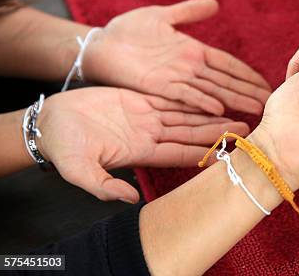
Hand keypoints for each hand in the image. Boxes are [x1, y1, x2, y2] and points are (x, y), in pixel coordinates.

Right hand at [38, 87, 249, 202]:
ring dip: (211, 116)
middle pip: (191, 134)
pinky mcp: (139, 100)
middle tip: (247, 131)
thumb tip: (130, 200)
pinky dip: (192, 98)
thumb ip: (103, 186)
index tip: (229, 154)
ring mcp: (146, 118)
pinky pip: (171, 98)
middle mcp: (149, 136)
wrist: (50, 123)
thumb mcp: (79, 171)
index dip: (204, 154)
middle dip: (218, 133)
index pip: (180, 154)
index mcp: (140, 152)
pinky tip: (212, 97)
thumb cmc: (63, 148)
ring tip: (237, 115)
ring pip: (186, 116)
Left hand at [83, 0, 270, 114]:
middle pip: (225, 82)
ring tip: (255, 110)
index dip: (247, 75)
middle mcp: (188, 68)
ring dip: (233, 101)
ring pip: (211, 91)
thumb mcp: (163, 16)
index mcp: (193, 52)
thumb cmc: (128, 30)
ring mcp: (175, 78)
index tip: (266, 84)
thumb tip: (215, 4)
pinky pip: (184, 95)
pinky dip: (201, 102)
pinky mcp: (158, 85)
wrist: (99, 44)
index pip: (227, 65)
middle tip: (270, 104)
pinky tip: (219, 109)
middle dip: (248, 92)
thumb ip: (189, 12)